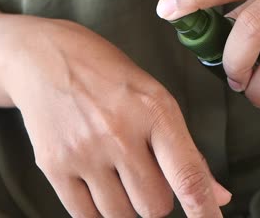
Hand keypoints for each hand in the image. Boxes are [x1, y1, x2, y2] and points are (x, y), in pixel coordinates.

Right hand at [4, 19, 231, 216]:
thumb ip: (185, 150)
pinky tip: (99, 185)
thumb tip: (216, 195)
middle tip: (144, 173)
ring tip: (117, 173)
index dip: (204, 210)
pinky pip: (86, 216)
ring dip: (128, 205)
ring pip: (122, 216)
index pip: (187, 174)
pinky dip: (99, 210)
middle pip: (155, 205)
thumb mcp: (154, 97)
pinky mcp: (53, 166)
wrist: (43, 57)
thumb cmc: (106, 74)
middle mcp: (119, 133)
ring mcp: (84, 152)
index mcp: (153, 110)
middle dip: (157, 198)